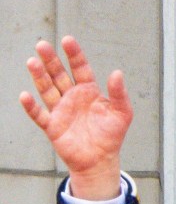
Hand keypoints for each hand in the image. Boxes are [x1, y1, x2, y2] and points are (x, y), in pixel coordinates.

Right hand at [20, 36, 131, 199]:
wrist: (101, 162)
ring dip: (39, 76)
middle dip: (51, 60)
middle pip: (59, 74)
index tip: (68, 41)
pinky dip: (31, 107)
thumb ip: (119, 94)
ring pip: (47, 89)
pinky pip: (39, 115)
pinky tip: (25, 96)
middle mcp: (72, 97)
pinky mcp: (52, 126)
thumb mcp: (122, 114)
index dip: (74, 55)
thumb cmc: (111, 136)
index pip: (80, 68)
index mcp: (88, 91)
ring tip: (32, 61)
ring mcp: (60, 110)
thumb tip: (117, 72)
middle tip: (42, 45)